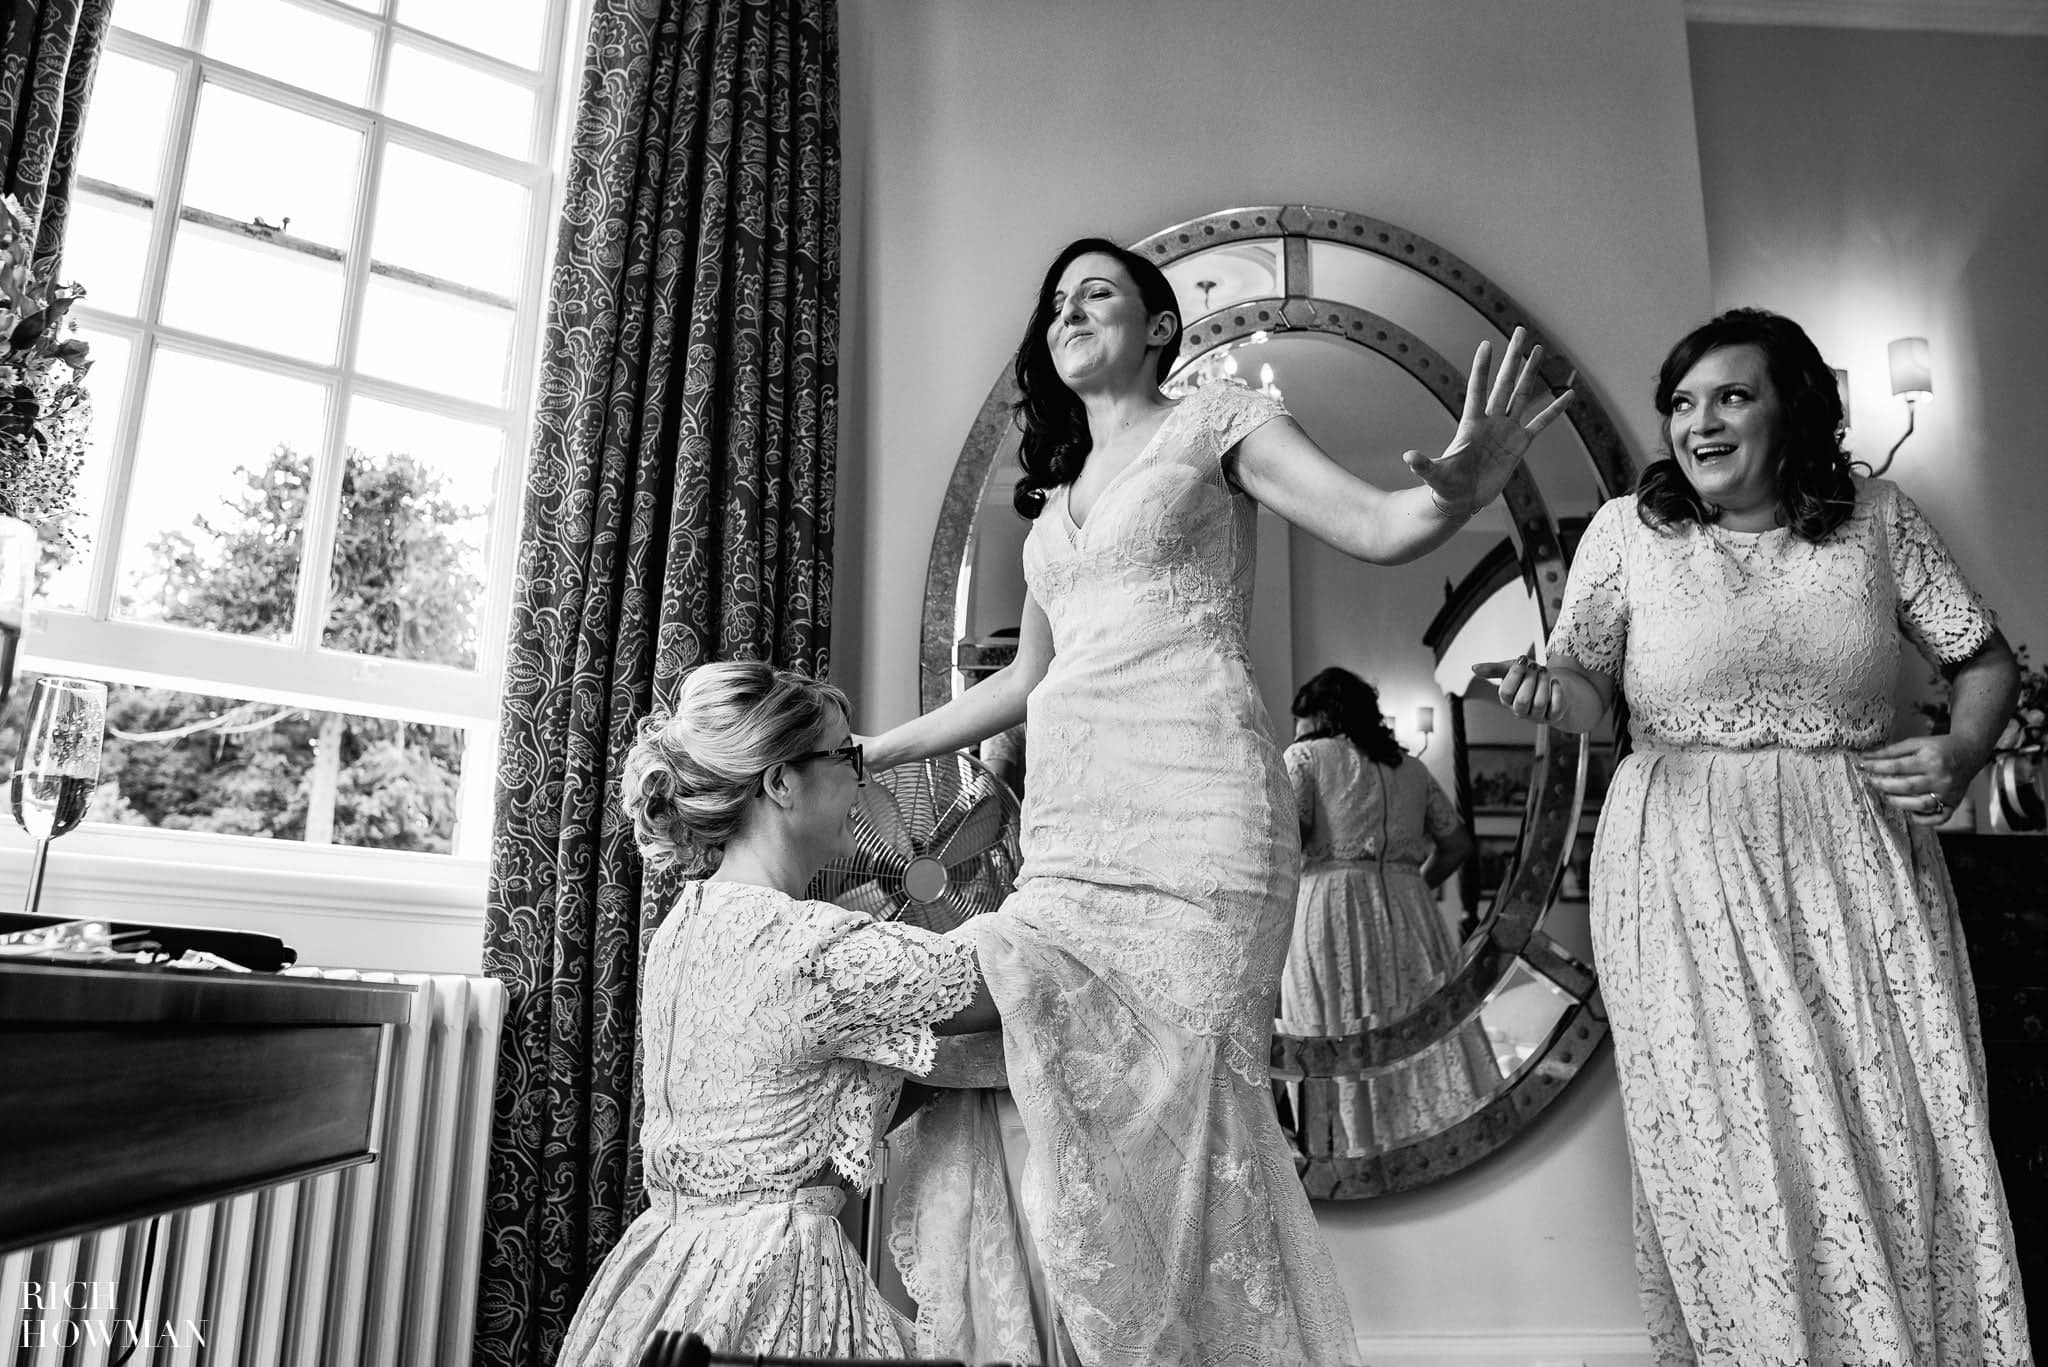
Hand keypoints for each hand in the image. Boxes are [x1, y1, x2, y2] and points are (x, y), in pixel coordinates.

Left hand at [1405, 327, 1574, 516]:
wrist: (1462, 499)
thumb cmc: (1446, 485)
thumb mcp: (1435, 474)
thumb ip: (1424, 465)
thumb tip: (1408, 457)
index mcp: (1471, 424)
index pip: (1478, 389)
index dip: (1482, 368)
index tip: (1487, 344)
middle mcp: (1491, 421)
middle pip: (1505, 383)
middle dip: (1513, 357)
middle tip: (1521, 331)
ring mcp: (1507, 430)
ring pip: (1523, 395)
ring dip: (1532, 373)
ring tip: (1540, 349)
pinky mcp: (1520, 445)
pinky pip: (1541, 423)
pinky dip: (1555, 410)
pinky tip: (1569, 395)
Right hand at [1472, 652, 1564, 723]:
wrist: (1549, 682)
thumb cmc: (1527, 676)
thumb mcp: (1511, 668)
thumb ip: (1493, 669)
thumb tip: (1473, 668)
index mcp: (1507, 699)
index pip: (1506, 692)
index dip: (1516, 674)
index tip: (1523, 660)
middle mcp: (1519, 710)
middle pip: (1522, 700)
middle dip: (1531, 679)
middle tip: (1536, 668)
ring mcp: (1536, 716)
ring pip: (1539, 703)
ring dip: (1544, 682)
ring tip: (1545, 672)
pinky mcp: (1552, 717)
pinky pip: (1556, 706)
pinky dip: (1556, 691)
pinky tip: (1555, 683)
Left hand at [1859, 735, 1973, 825]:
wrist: (1970, 752)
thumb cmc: (1939, 747)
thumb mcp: (1917, 742)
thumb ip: (1891, 751)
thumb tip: (1865, 757)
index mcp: (1931, 759)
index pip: (1897, 766)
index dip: (1876, 767)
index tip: (1862, 766)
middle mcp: (1941, 778)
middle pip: (1906, 787)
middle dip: (1883, 785)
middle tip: (1870, 782)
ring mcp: (1948, 793)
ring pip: (1920, 805)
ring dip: (1898, 803)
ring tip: (1886, 796)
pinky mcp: (1954, 804)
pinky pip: (1938, 819)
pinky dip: (1922, 819)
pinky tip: (1910, 812)